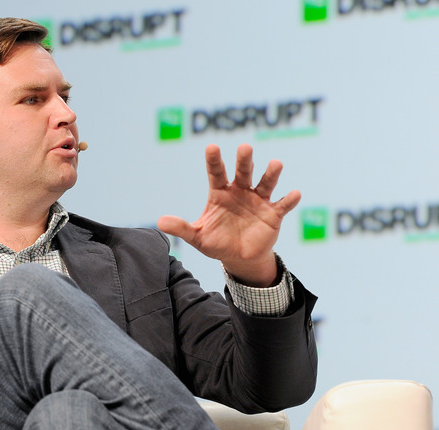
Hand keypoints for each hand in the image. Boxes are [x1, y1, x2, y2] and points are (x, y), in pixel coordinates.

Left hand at [157, 144, 299, 286]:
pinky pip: (282, 205)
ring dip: (270, 174)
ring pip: (265, 183)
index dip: (214, 161)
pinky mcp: (273, 214)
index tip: (211, 147)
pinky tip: (295, 193)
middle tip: (245, 148)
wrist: (239, 258)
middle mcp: (240, 192)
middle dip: (244, 161)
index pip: (216, 173)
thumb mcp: (197, 237)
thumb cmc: (217, 242)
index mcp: (220, 194)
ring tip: (276, 164)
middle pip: (242, 173)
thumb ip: (181, 228)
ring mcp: (258, 201)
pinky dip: (289, 200)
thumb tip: (159, 222)